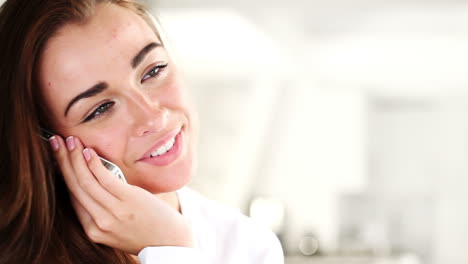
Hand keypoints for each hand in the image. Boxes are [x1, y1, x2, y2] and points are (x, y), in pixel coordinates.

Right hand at [48, 135, 192, 254]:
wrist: (169, 242)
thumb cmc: (145, 231)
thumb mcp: (116, 227)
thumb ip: (103, 211)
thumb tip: (93, 184)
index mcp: (93, 230)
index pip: (73, 198)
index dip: (63, 174)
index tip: (59, 157)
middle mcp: (99, 223)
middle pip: (74, 187)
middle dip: (62, 162)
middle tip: (56, 142)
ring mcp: (112, 213)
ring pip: (85, 181)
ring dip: (74, 158)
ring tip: (69, 141)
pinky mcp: (127, 201)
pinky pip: (104, 179)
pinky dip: (93, 164)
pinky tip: (87, 152)